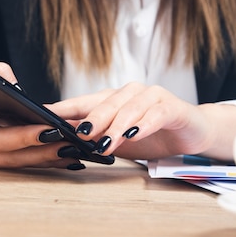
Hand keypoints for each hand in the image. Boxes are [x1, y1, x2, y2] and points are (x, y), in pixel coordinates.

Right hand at [0, 61, 83, 168]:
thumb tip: (4, 82)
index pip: (2, 139)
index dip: (27, 135)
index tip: (51, 128)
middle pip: (19, 157)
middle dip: (49, 151)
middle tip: (76, 144)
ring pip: (24, 164)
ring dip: (52, 160)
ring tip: (81, 153)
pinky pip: (23, 164)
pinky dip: (45, 162)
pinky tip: (70, 160)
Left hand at [48, 83, 235, 160]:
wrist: (192, 133)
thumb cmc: (152, 135)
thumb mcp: (118, 141)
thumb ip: (95, 140)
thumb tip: (63, 143)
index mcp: (112, 99)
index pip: (83, 102)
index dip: (63, 108)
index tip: (43, 116)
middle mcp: (130, 93)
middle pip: (105, 104)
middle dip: (90, 120)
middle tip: (79, 135)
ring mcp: (151, 96)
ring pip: (128, 109)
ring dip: (116, 126)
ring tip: (106, 143)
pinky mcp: (171, 106)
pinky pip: (155, 114)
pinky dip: (144, 124)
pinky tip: (134, 134)